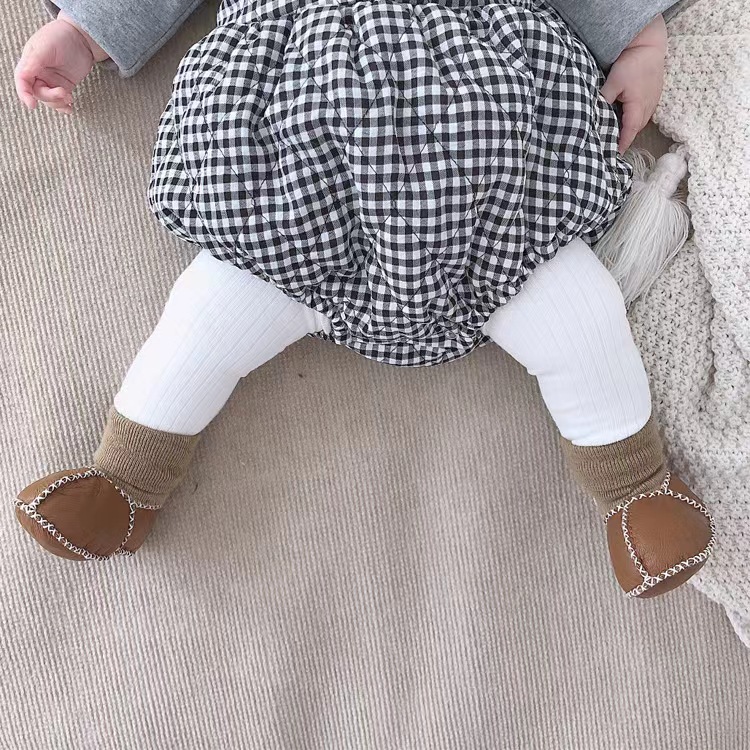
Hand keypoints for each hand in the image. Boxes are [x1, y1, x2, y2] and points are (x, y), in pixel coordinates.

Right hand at [14, 13, 108, 113]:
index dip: (24, 94)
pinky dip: (64, 106)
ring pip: (49, 99)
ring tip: (69, 97)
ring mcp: (51, 81)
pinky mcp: (63, 85)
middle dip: (50, 97)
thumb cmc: (60, 37)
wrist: (81, 38)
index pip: (22, 81)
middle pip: (37, 93)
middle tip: (63, 93)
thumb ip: (34, 62)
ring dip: (58, 102)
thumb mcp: (44, 47)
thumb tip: (23, 75)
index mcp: (29, 63)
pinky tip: (70, 107)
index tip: (32, 105)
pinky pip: (60, 100)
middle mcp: (38, 74)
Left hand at [600, 15, 667, 153]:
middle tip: (612, 147)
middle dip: (625, 139)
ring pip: (640, 121)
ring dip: (630, 129)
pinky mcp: (653, 94)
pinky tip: (625, 119)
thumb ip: (604, 98)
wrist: (649, 44)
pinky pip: (643, 112)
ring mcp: (652, 100)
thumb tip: (593, 113)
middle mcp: (648, 106)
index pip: (629, 131)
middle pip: (635, 129)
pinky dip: (634, 119)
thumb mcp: (614, 81)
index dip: (622, 144)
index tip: (614, 155)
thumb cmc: (632, 62)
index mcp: (638, 106)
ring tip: (617, 136)